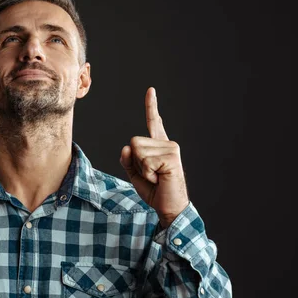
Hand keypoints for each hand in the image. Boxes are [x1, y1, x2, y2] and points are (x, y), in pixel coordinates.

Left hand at [120, 87, 188, 227]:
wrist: (169, 207)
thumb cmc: (155, 191)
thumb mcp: (136, 174)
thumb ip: (128, 160)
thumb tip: (126, 148)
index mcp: (158, 145)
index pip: (154, 122)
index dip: (151, 106)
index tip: (151, 90)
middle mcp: (167, 143)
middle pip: (134, 142)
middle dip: (135, 162)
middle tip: (151, 174)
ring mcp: (171, 148)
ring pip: (138, 150)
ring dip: (142, 168)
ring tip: (156, 177)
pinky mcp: (172, 157)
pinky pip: (145, 160)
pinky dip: (147, 173)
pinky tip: (160, 178)